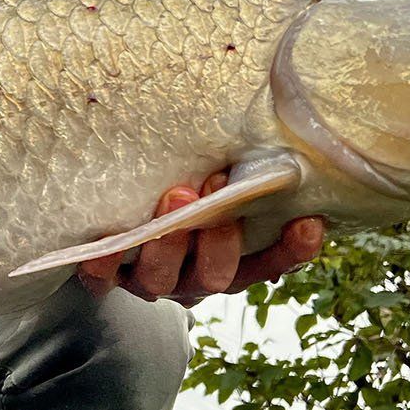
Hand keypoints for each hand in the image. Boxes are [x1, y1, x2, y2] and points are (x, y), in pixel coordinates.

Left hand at [79, 171, 325, 305]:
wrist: (112, 229)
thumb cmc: (179, 195)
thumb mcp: (213, 187)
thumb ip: (239, 173)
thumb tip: (276, 127)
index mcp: (227, 265)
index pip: (267, 263)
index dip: (290, 251)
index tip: (308, 223)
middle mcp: (190, 280)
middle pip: (214, 277)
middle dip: (219, 239)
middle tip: (218, 188)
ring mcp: (147, 281)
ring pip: (160, 280)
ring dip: (169, 243)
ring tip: (175, 197)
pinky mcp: (104, 279)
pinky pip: (102, 281)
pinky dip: (103, 265)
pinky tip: (103, 247)